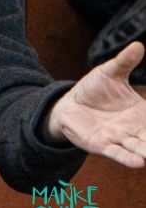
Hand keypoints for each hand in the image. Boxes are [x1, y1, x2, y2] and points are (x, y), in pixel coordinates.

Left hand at [44, 42, 145, 167]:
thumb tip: (138, 45)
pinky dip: (127, 158)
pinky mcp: (102, 145)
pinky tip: (139, 162)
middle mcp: (135, 128)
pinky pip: (117, 153)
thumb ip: (125, 62)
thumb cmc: (95, 90)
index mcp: (142, 112)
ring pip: (140, 148)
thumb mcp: (109, 73)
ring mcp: (120, 138)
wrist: (69, 104)